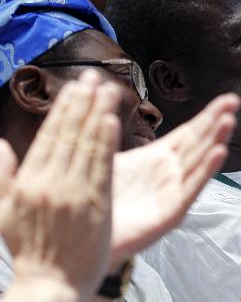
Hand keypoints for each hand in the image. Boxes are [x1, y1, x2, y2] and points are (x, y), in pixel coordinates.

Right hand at [0, 70, 121, 301]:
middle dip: (82, 103)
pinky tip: (111, 122)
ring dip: (97, 115)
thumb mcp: (4, 213)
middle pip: (68, 135)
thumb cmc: (30, 248)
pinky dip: (106, 143)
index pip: (49, 137)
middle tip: (93, 77)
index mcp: (29, 183)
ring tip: (107, 90)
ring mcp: (73, 194)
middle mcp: (50, 184)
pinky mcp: (96, 205)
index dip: (64, 109)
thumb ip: (1, 176)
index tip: (75, 88)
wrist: (51, 284)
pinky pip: (101, 168)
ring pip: (86, 147)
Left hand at [109, 93, 239, 264]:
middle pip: (199, 142)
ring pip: (199, 162)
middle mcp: (170, 173)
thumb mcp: (104, 157)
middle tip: (234, 102)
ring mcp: (172, 193)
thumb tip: (102, 99)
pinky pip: (191, 189)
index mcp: (158, 158)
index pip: (190, 132)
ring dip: (215, 141)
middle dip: (217, 122)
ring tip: (228, 121)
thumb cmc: (96, 199)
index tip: (227, 100)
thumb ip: (108, 130)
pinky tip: (218, 153)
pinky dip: (205, 171)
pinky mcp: (169, 214)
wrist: (81, 238)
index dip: (208, 115)